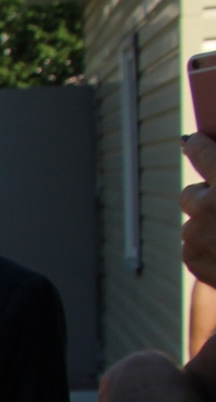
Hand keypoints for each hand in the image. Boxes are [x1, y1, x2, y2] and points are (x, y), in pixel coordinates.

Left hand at [185, 135, 215, 287]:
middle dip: (207, 198)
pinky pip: (193, 247)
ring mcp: (196, 234)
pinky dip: (209, 249)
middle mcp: (208, 204)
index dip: (197, 145)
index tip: (193, 143)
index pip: (199, 150)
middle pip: (191, 192)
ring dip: (210, 227)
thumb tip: (193, 142)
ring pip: (193, 223)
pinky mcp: (192, 258)